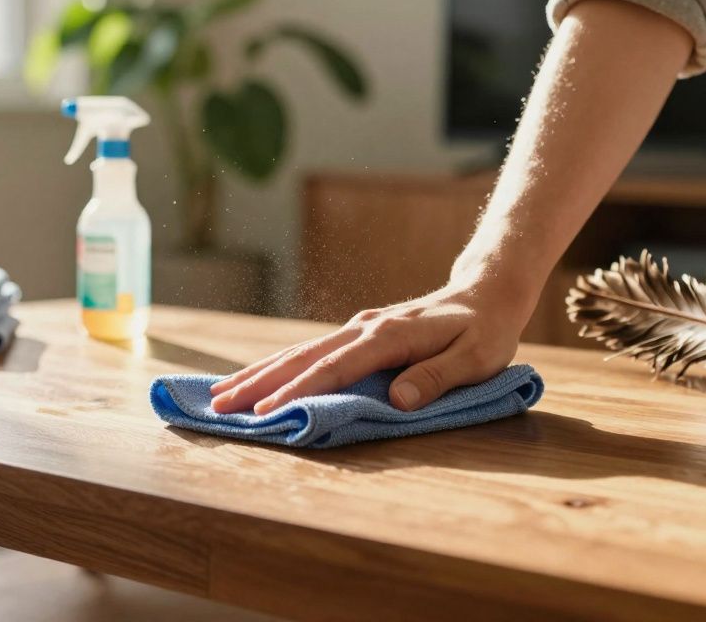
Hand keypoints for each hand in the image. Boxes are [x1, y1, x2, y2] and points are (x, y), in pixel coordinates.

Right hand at [209, 277, 533, 413]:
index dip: (299, 392)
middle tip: (220, 405)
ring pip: (299, 352)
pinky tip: (259, 379)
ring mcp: (358, 328)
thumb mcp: (476, 358)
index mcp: (388, 336)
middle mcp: (364, 328)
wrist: (486, 292)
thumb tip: (397, 399)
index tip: (267, 413)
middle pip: (303, 357)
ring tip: (221, 395)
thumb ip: (436, 377)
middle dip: (259, 382)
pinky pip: (310, 352)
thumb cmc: (485, 331)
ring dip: (260, 373)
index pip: (335, 368)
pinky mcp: (357, 334)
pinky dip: (279, 366)